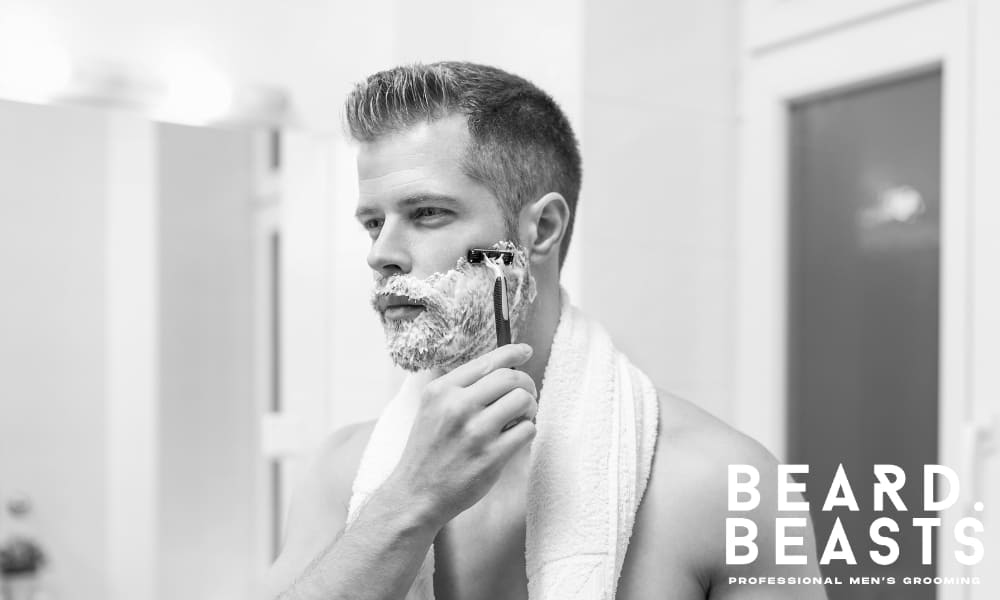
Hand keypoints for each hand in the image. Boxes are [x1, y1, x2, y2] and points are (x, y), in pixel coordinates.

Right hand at [383, 343, 537, 527]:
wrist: (415, 494)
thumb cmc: (427, 450)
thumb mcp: (431, 408)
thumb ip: (459, 387)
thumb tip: (499, 367)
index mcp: (441, 390)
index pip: (487, 361)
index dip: (513, 353)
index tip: (525, 351)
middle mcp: (457, 406)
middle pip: (510, 378)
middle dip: (526, 383)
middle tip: (527, 394)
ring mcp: (475, 432)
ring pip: (523, 400)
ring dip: (530, 406)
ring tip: (522, 416)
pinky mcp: (491, 457)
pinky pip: (527, 430)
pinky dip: (527, 430)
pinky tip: (516, 436)